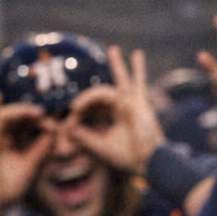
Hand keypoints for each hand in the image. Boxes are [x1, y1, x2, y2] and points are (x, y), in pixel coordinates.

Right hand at [0, 94, 54, 215]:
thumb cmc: (13, 185)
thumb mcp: (32, 165)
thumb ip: (42, 149)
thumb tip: (55, 130)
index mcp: (17, 139)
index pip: (30, 122)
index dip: (41, 117)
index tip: (56, 117)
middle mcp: (5, 135)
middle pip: (19, 116)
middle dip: (31, 112)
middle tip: (46, 112)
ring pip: (6, 116)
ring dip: (19, 111)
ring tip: (36, 111)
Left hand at [69, 47, 164, 175]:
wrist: (148, 162)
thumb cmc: (127, 157)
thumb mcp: (99, 146)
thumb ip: (84, 136)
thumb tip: (68, 126)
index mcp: (114, 118)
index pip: (94, 107)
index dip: (81, 111)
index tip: (69, 124)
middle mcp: (123, 108)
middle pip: (102, 94)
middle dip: (88, 98)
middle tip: (75, 107)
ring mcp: (132, 104)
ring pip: (117, 82)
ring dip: (105, 78)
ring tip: (103, 66)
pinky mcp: (139, 102)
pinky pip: (138, 81)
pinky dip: (138, 68)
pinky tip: (136, 53)